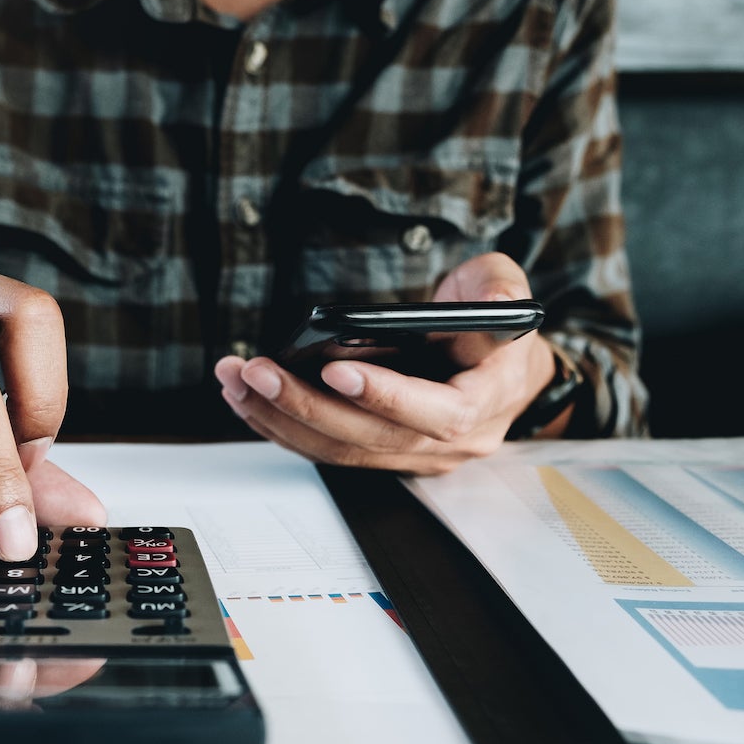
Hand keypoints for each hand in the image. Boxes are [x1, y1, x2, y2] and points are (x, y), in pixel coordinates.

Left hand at [213, 253, 559, 474]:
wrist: (501, 366)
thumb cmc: (495, 322)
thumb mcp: (506, 289)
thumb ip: (501, 289)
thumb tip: (493, 299)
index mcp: (487, 402)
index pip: (436, 413)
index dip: (385, 396)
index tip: (333, 369)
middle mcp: (451, 442)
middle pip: (371, 437)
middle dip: (306, 405)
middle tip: (256, 371)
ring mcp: (415, 454)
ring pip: (341, 449)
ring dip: (280, 418)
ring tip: (237, 381)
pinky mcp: (384, 453)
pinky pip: (329, 449)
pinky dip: (283, 426)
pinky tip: (247, 399)